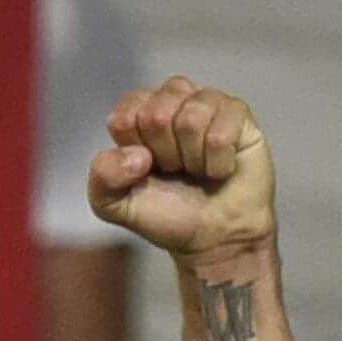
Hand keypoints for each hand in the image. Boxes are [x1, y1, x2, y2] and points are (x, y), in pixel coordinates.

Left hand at [90, 78, 275, 268]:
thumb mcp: (115, 206)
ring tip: (199, 170)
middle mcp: (172, 99)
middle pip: (157, 114)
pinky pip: (221, 134)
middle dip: (166, 155)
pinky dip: (218, 164)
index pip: (126, 115)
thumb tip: (138, 155)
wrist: (213, 239)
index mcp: (139, 112)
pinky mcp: (238, 113)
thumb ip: (102, 178)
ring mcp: (207, 102)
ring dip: (193, 160)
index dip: (137, 150)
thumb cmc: (167, 215)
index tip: (148, 169)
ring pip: (191, 120)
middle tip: (177, 171)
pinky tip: (221, 169)